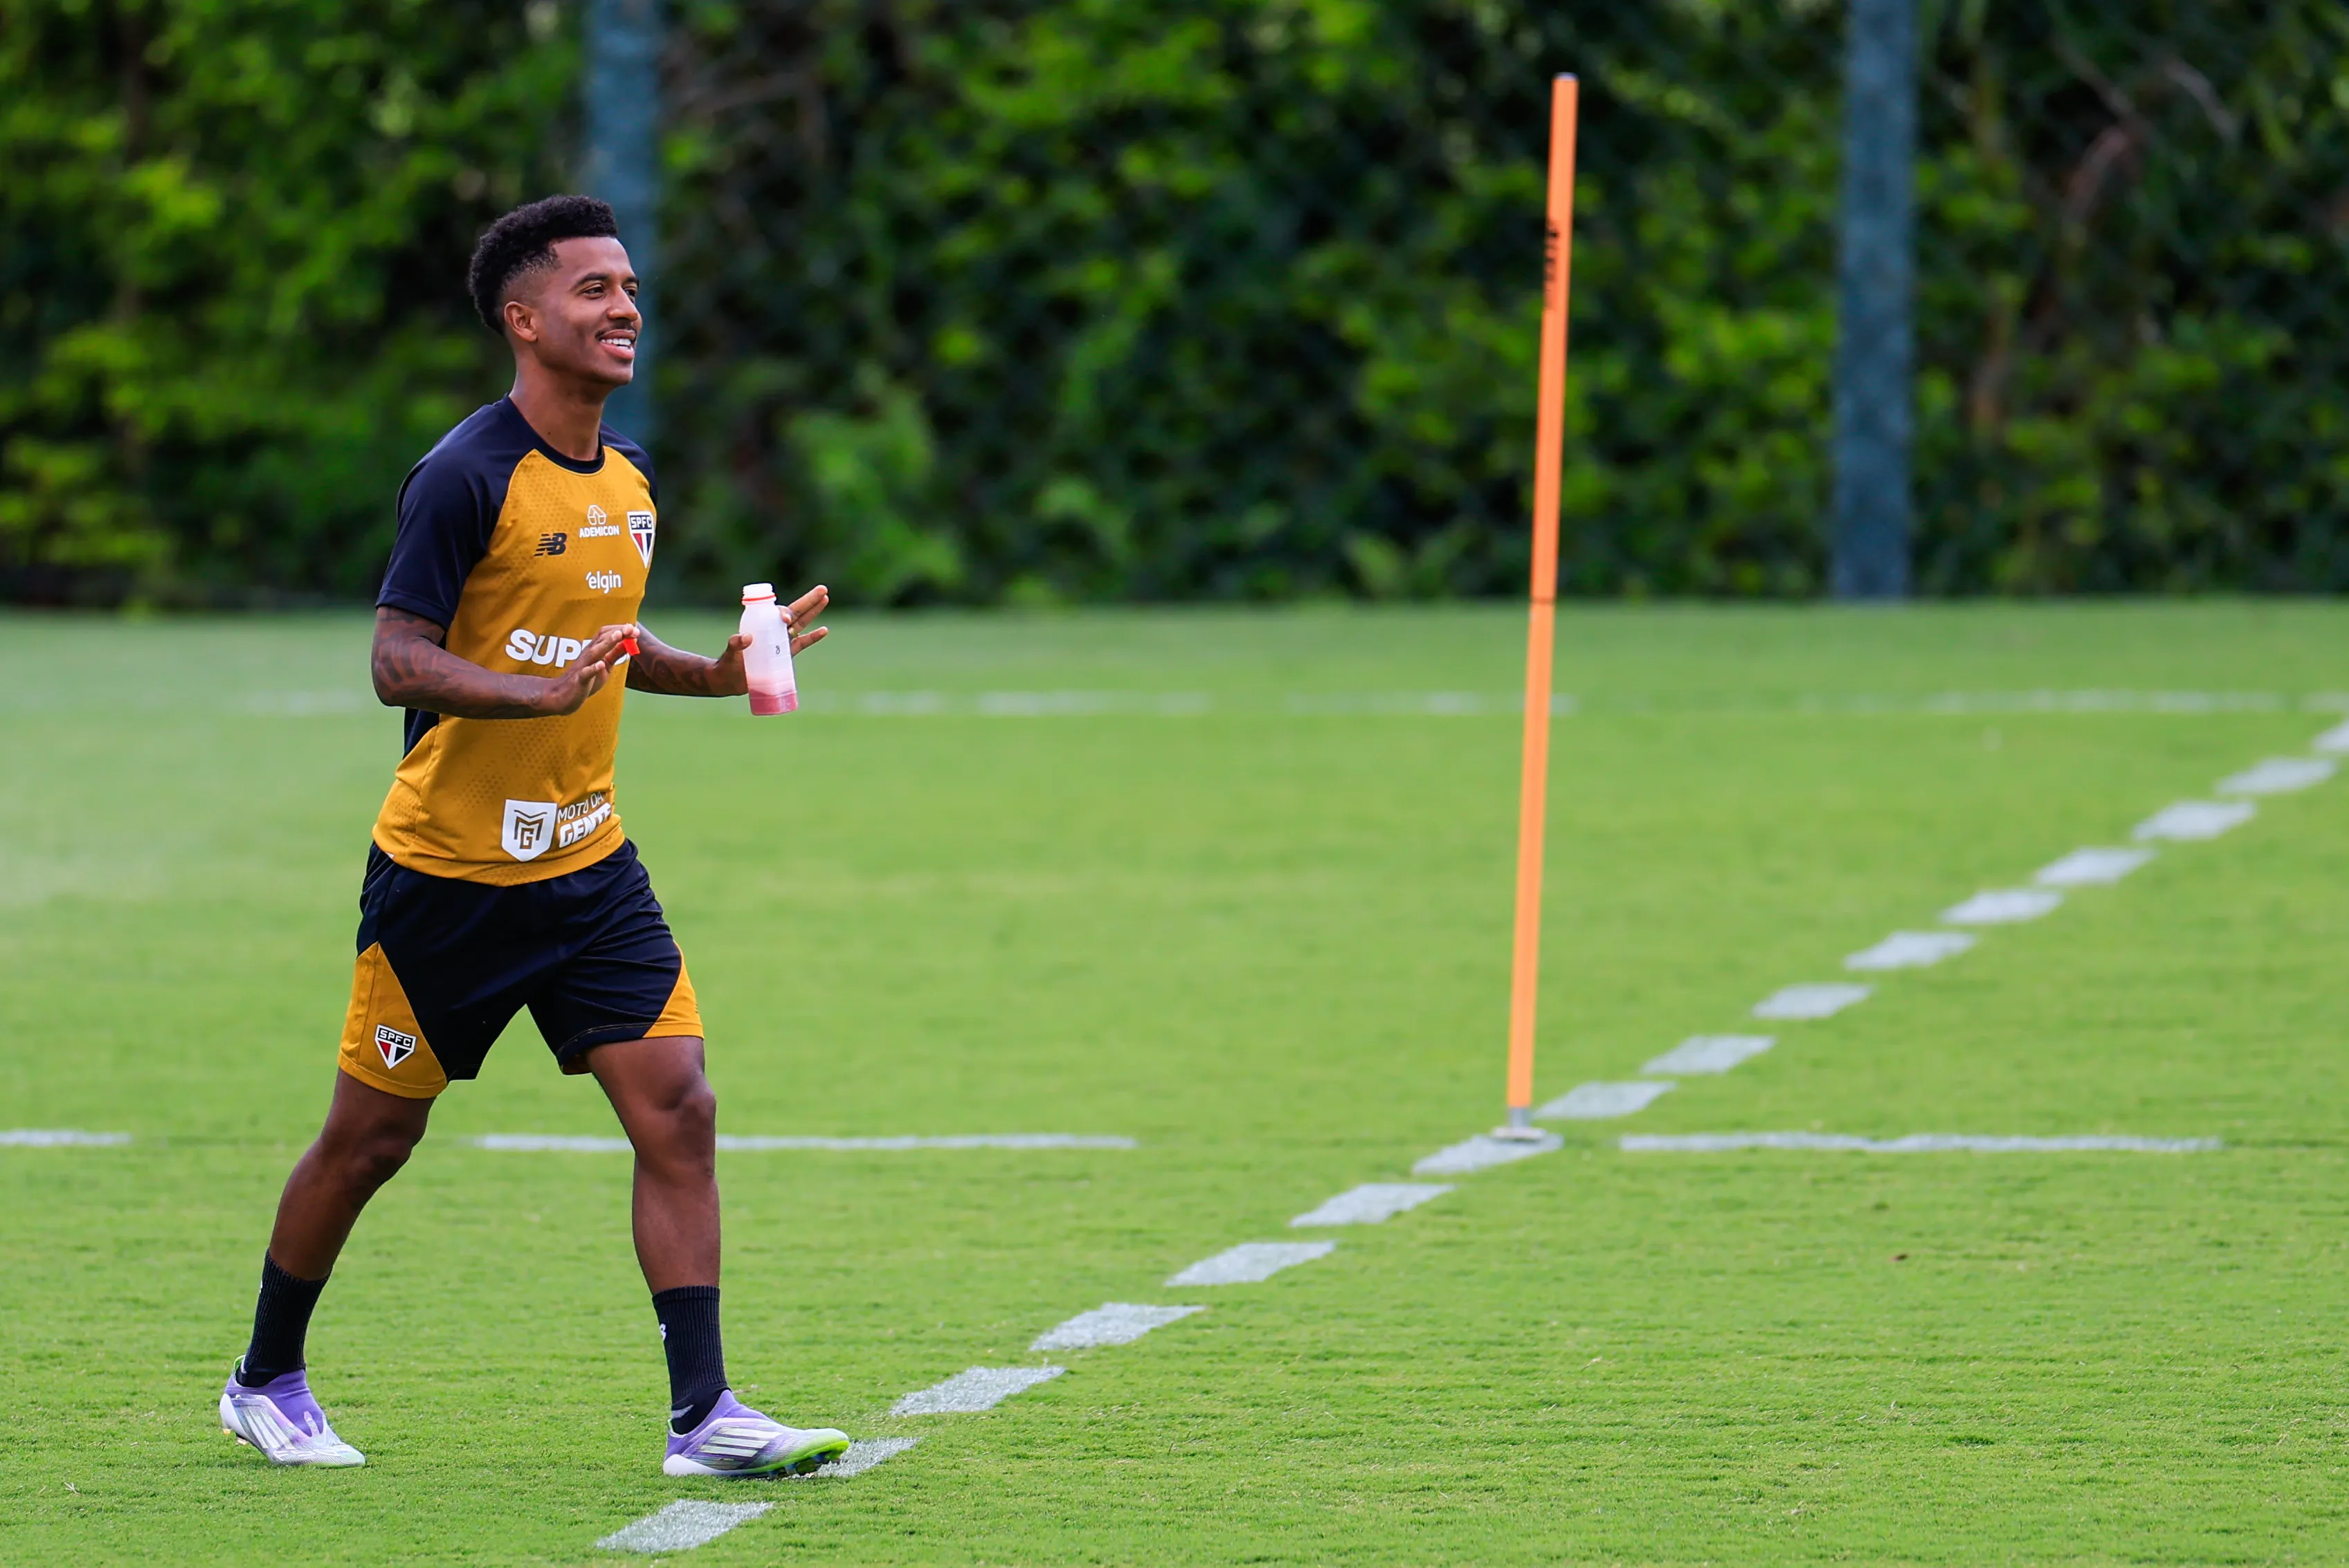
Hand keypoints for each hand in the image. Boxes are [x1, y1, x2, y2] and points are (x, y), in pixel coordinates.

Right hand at [535, 622, 640, 714]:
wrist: (563, 696)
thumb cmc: (586, 680)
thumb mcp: (605, 665)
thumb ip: (615, 654)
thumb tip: (629, 642)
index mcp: (594, 651)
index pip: (605, 634)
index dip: (620, 630)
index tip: (635, 629)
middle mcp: (587, 655)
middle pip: (601, 639)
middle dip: (617, 632)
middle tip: (632, 628)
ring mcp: (582, 667)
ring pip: (594, 652)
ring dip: (607, 643)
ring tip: (618, 635)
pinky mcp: (579, 680)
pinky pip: (585, 673)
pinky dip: (593, 668)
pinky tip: (601, 664)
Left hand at [709, 584, 830, 696]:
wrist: (731, 681)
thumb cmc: (728, 664)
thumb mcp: (730, 653)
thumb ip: (735, 644)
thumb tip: (746, 638)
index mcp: (761, 625)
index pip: (777, 613)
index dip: (784, 612)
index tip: (784, 619)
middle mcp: (773, 630)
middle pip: (795, 612)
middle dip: (808, 601)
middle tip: (823, 589)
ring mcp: (781, 641)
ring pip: (801, 623)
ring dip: (813, 612)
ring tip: (825, 598)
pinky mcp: (786, 655)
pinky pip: (802, 644)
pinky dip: (813, 637)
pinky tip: (824, 630)